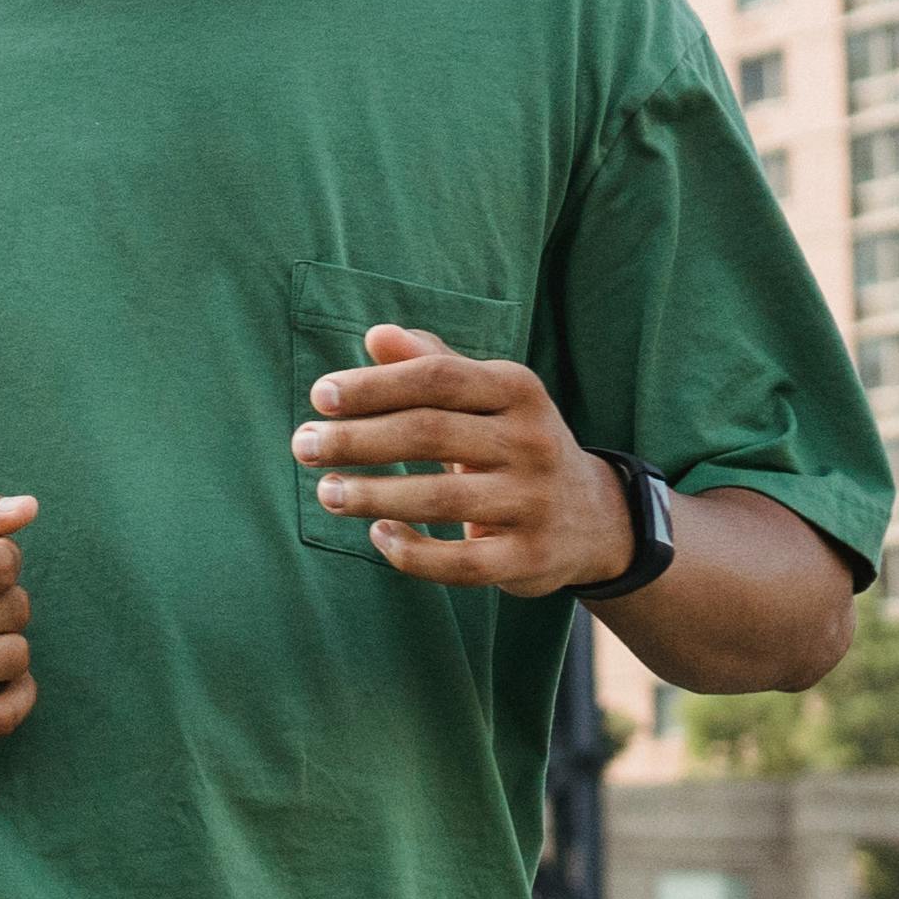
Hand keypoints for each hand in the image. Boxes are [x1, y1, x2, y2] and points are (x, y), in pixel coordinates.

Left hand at [293, 323, 630, 594]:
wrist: (595, 518)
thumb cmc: (513, 443)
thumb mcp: (487, 397)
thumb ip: (432, 365)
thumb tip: (377, 335)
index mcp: (518, 391)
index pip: (438, 378)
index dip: (375, 385)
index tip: (319, 396)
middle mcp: (532, 442)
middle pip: (431, 433)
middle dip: (358, 439)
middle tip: (303, 445)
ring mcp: (534, 503)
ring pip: (442, 498)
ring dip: (372, 495)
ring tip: (326, 492)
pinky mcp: (529, 558)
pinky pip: (462, 563)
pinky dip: (413, 552)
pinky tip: (377, 534)